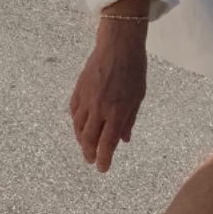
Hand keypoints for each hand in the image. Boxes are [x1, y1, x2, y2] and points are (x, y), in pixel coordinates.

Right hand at [70, 17, 147, 173]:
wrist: (118, 45)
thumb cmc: (134, 70)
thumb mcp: (138, 97)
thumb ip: (129, 120)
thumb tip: (124, 139)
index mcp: (117, 112)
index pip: (107, 143)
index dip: (104, 159)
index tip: (102, 168)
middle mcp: (99, 108)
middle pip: (88, 138)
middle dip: (89, 153)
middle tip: (91, 160)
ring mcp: (86, 99)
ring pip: (78, 126)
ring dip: (80, 140)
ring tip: (85, 146)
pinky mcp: (78, 89)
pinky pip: (74, 112)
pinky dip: (75, 123)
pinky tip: (79, 126)